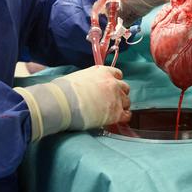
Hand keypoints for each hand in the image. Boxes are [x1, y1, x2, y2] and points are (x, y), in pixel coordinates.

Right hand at [16, 66, 130, 140]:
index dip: (115, 81)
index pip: (117, 74)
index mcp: (103, 72)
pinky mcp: (116, 113)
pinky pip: (127, 115)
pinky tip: (117, 120)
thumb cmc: (64, 89)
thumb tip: (86, 87)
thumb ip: (88, 80)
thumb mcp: (78, 77)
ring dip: (121, 105)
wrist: (64, 102)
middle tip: (111, 100)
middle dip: (119, 93)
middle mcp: (113, 83)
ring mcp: (116, 98)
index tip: (110, 87)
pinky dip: (124, 117)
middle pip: (124, 88)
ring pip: (127, 101)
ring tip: (113, 111)